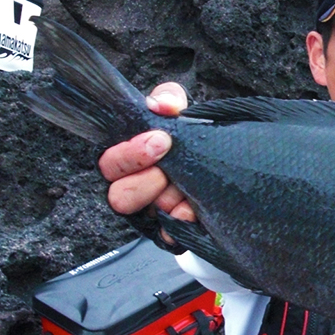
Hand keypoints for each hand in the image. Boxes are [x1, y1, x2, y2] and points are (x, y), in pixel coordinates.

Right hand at [98, 83, 196, 243]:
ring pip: (146, 215)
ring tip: (185, 190)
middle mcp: (134, 188)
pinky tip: (194, 211)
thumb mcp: (179, 113)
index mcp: (127, 160)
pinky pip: (169, 234)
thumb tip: (160, 106)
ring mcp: (152, 212)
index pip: (110, 164)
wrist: (225, 165)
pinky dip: (182, 220)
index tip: (160, 140)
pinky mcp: (171, 230)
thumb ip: (168, 100)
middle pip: (119, 196)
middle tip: (168, 171)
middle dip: (146, 181)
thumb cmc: (191, 138)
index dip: (130, 154)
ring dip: (166, 199)